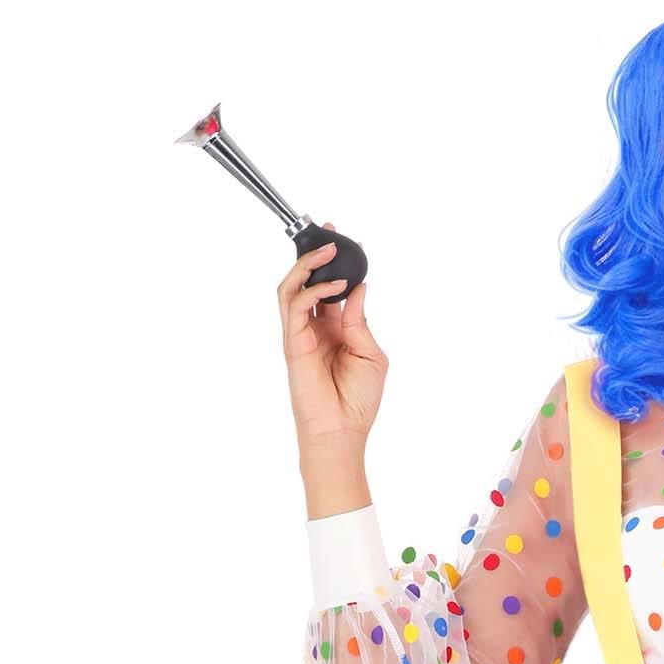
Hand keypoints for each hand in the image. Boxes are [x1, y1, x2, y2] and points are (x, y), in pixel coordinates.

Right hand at [278, 218, 385, 472]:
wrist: (342, 431)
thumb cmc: (358, 401)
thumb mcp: (371, 354)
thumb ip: (361, 319)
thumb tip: (359, 287)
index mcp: (335, 329)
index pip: (330, 287)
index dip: (334, 264)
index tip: (344, 242)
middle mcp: (314, 328)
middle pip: (305, 280)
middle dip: (314, 253)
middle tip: (330, 231)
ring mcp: (300, 334)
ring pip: (292, 286)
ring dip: (308, 264)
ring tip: (329, 248)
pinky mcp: (292, 342)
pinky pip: (294, 306)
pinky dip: (313, 290)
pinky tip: (335, 287)